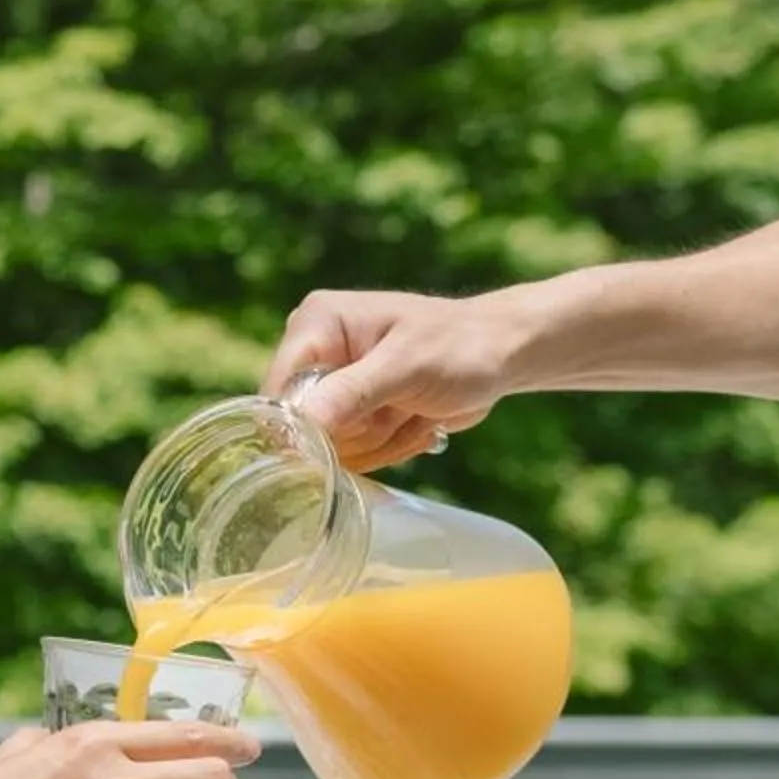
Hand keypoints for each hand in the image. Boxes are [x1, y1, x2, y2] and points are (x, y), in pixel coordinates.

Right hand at [263, 287, 535, 471]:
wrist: (500, 356)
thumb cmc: (459, 345)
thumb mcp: (406, 366)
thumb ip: (352, 393)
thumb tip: (300, 422)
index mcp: (316, 324)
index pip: (278, 390)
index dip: (304, 425)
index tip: (349, 435)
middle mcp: (315, 353)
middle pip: (305, 428)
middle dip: (359, 432)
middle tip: (400, 408)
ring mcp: (333, 385)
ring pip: (332, 448)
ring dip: (380, 441)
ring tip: (413, 409)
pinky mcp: (353, 412)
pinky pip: (354, 454)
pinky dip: (389, 447)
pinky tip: (414, 420)